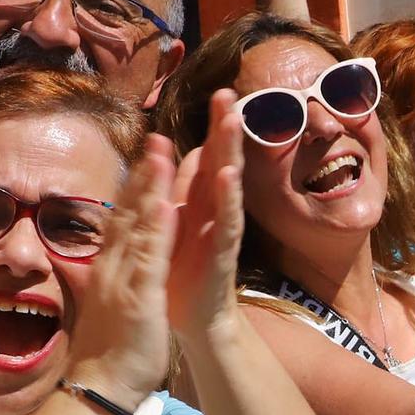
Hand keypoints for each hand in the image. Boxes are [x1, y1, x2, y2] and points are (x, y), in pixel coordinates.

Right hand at [63, 137, 178, 403]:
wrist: (98, 389)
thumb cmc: (108, 351)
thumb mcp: (111, 303)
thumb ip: (114, 277)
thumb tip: (114, 261)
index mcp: (109, 269)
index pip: (123, 220)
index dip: (136, 188)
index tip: (148, 157)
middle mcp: (112, 268)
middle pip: (128, 213)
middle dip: (143, 174)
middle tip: (156, 137)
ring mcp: (123, 280)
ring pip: (138, 227)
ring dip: (151, 188)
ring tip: (163, 152)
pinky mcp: (139, 298)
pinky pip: (149, 260)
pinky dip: (158, 231)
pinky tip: (168, 205)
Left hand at [168, 92, 244, 339]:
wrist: (194, 321)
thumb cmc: (185, 273)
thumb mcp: (181, 223)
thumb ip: (187, 189)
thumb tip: (197, 151)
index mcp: (200, 203)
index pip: (209, 155)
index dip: (216, 127)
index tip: (222, 93)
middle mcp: (215, 212)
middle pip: (223, 160)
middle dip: (226, 128)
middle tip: (230, 93)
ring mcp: (221, 230)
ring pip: (229, 184)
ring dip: (231, 153)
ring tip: (233, 122)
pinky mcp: (222, 252)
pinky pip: (227, 221)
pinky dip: (228, 198)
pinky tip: (228, 175)